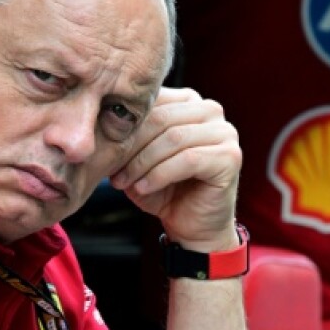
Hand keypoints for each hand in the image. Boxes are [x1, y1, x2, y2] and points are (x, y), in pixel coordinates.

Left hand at [111, 87, 240, 250]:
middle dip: (131, 146)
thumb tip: (99, 124)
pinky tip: (144, 189)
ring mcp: (225, 133)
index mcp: (188, 102)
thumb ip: (127, 137)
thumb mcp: (138, 160)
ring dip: (142, 163)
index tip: (103, 150)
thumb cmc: (164, 191)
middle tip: (111, 170)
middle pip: (161, 118)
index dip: (124, 127)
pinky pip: (188, 160)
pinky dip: (160, 175)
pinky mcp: (230, 157)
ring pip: (173, 138)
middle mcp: (210, 111)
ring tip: (125, 182)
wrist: (192, 227)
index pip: (151, 102)